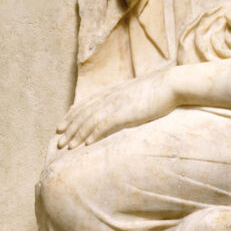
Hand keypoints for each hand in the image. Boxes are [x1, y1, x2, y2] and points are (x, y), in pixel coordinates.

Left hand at [56, 69, 177, 149]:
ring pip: (89, 121)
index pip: (85, 104)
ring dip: (77, 135)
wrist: (172, 84)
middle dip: (69, 128)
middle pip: (83, 113)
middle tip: (59, 141)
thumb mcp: (137, 91)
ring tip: (67, 147)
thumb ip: (126, 98)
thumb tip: (123, 106)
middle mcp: (110, 97)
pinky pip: (103, 125)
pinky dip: (92, 134)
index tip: (62, 126)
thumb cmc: (160, 88)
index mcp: (112, 91)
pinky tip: (86, 144)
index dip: (72, 116)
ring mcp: (116, 104)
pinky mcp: (124, 112)